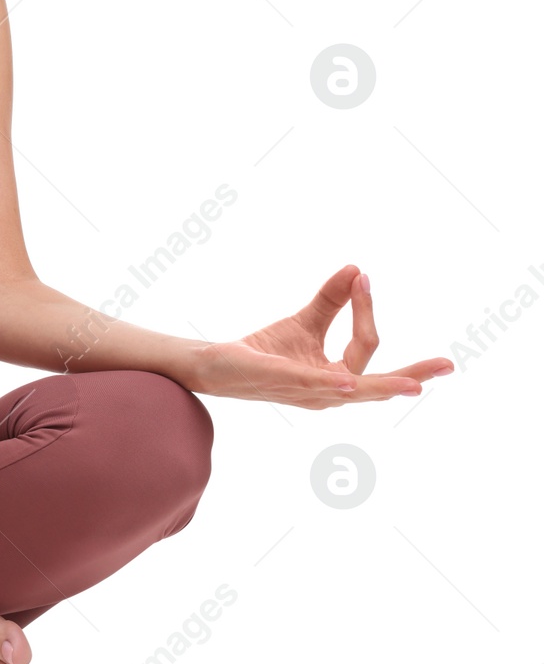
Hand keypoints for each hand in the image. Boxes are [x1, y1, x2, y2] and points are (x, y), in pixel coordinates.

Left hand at [185, 264, 453, 409]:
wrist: (215, 365)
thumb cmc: (262, 351)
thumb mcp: (304, 322)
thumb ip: (331, 301)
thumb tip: (356, 269)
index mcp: (336, 380)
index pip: (366, 345)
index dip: (365, 309)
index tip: (362, 277)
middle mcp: (328, 394)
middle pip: (377, 384)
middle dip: (413, 375)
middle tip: (448, 365)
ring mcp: (307, 392)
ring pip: (353, 389)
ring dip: (384, 386)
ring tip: (413, 386)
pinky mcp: (283, 382)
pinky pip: (313, 384)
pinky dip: (333, 382)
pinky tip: (349, 382)